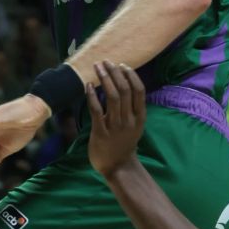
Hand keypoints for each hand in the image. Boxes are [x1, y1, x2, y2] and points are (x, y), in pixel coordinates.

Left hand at [85, 61, 145, 177]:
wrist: (118, 167)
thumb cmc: (125, 143)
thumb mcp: (135, 125)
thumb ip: (132, 108)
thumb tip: (124, 84)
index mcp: (139, 117)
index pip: (139, 91)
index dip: (131, 75)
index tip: (122, 65)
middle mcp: (129, 120)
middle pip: (125, 90)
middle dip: (115, 73)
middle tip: (107, 62)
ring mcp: (115, 126)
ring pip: (112, 97)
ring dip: (105, 79)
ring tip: (98, 67)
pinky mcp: (101, 132)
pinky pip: (96, 110)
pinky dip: (92, 96)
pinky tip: (88, 86)